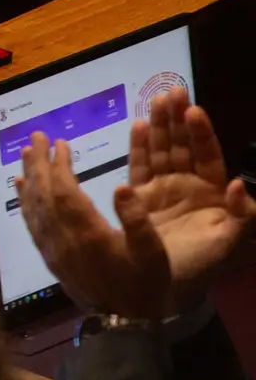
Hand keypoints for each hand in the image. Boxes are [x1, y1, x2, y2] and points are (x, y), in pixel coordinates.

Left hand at [17, 133, 168, 320]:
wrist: (124, 323)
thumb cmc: (145, 284)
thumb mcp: (153, 253)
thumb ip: (137, 220)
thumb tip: (121, 185)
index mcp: (88, 236)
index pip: (65, 194)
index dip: (59, 167)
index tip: (59, 143)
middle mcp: (63, 240)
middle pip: (43, 195)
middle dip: (38, 163)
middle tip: (34, 136)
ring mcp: (52, 249)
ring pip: (33, 208)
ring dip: (28, 177)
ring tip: (24, 152)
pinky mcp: (49, 257)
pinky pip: (31, 223)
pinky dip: (24, 201)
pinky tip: (21, 187)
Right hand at [124, 92, 253, 310]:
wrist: (166, 289)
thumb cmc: (202, 265)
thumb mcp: (229, 242)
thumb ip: (241, 215)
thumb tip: (240, 184)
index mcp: (213, 192)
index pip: (207, 155)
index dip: (201, 133)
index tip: (193, 110)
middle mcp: (189, 184)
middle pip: (183, 145)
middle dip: (178, 118)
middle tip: (172, 90)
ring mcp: (164, 188)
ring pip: (162, 150)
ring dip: (159, 125)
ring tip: (156, 100)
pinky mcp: (141, 196)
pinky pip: (140, 165)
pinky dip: (139, 146)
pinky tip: (138, 125)